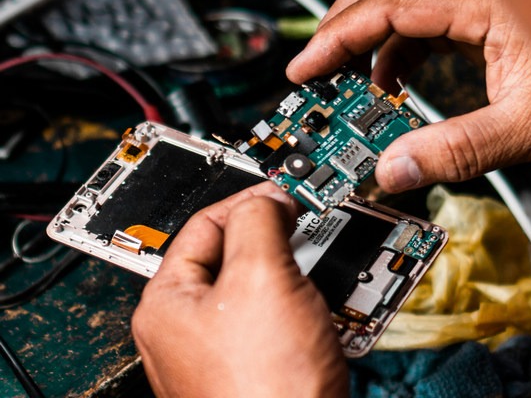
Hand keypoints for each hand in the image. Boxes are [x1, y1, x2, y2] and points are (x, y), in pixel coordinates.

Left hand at [131, 182, 348, 397]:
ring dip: (296, 275)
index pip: (206, 223)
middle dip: (278, 241)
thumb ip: (259, 220)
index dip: (250, 199)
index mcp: (167, 304)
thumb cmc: (267, 389)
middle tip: (308, 230)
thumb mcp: (262, 276)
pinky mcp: (251, 376)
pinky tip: (323, 312)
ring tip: (321, 273)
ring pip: (260, 290)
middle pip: (234, 256)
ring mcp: (217, 358)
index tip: (287, 193)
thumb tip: (267, 199)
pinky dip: (302, 309)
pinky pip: (275, 324)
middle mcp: (184, 332)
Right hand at [286, 0, 530, 190]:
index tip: (306, 66)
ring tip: (347, 79)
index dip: (339, 35)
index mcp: (484, 1)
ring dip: (368, 33)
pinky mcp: (485, 13)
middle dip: (343, 20)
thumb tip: (393, 169)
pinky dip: (396, 45)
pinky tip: (392, 80)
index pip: (389, 4)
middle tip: (316, 65)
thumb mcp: (530, 131)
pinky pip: (424, 17)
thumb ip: (456, 150)